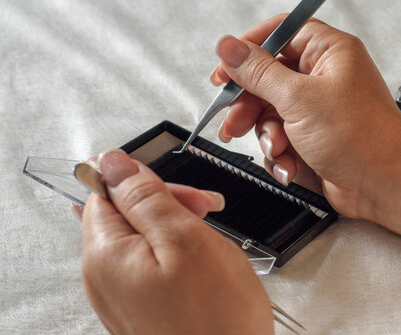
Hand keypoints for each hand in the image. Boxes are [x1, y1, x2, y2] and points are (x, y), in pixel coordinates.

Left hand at [81, 150, 273, 334]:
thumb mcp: (186, 238)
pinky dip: (177, 253)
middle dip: (166, 204)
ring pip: (141, 237)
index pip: (105, 191)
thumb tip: (111, 160)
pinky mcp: (141, 306)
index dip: (145, 182)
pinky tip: (201, 261)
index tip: (182, 192)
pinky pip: (150, 263)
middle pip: (124, 214)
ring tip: (209, 239)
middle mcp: (104, 277)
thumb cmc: (217, 318)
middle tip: (205, 211)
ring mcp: (122, 295)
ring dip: (176, 226)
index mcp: (106, 255)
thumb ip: (145, 196)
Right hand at [211, 14, 400, 218]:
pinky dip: (280, 152)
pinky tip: (289, 164)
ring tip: (277, 149)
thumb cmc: (361, 138)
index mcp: (328, 52)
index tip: (226, 69)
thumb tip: (229, 48)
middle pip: (268, 77)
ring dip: (267, 134)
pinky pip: (281, 136)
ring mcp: (318, 108)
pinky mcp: (313, 136)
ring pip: (270, 111)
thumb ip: (259, 73)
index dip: (249, 49)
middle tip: (235, 120)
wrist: (385, 186)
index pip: (280, 33)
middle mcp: (323, 77)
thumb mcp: (300, 99)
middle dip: (250, 103)